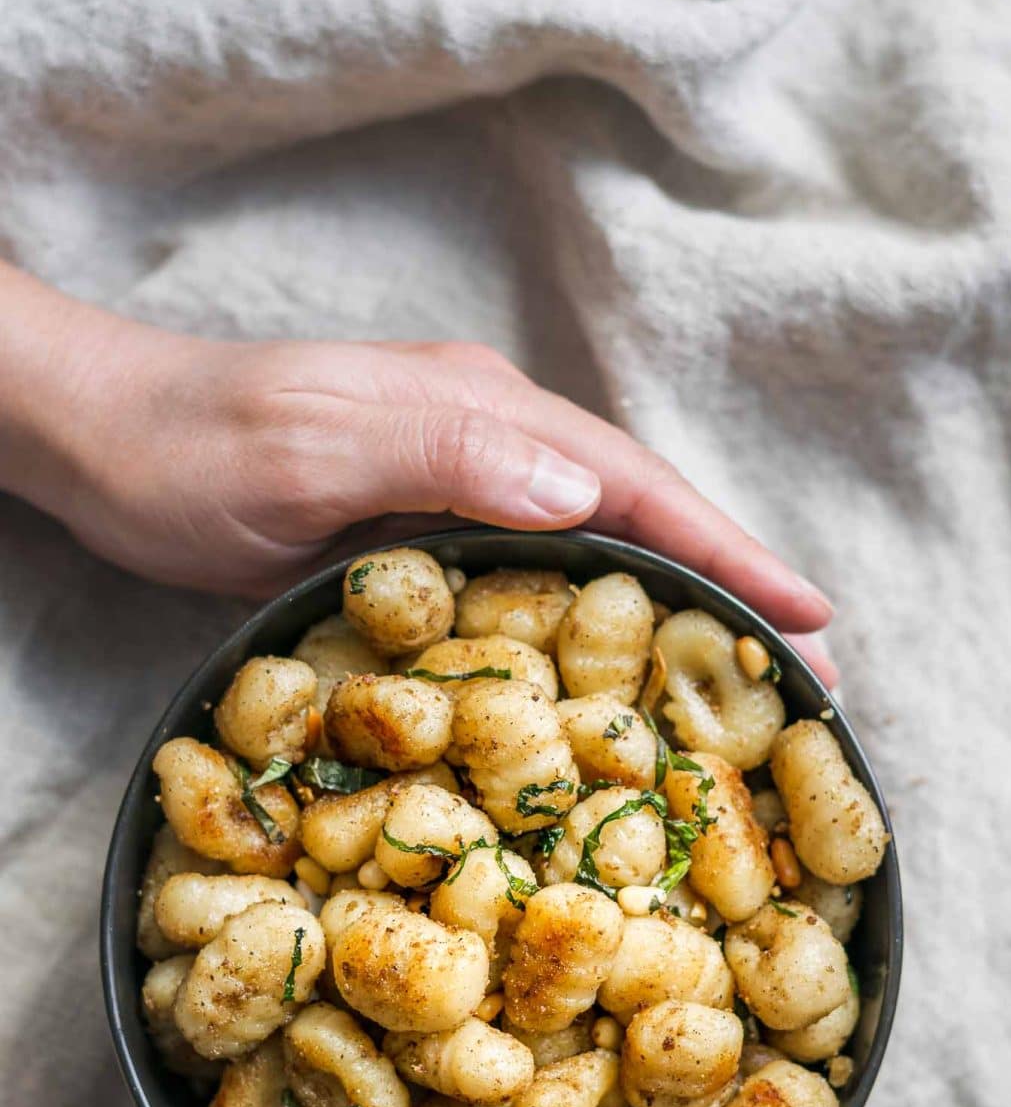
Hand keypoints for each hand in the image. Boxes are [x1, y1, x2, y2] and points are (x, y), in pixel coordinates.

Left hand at [0, 263, 835, 682]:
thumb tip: (582, 492)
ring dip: (673, 617)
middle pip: (637, 517)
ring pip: (594, 554)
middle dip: (729, 591)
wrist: (103, 442)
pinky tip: (612, 683)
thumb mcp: (305, 444)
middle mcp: (486, 445)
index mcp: (479, 414)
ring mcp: (456, 489)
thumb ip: (438, 455)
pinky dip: (592, 631)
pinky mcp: (421, 534)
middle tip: (811, 676)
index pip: (633, 484)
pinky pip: (535, 584)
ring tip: (742, 692)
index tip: (808, 614)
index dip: (726, 550)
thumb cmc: (190, 447)